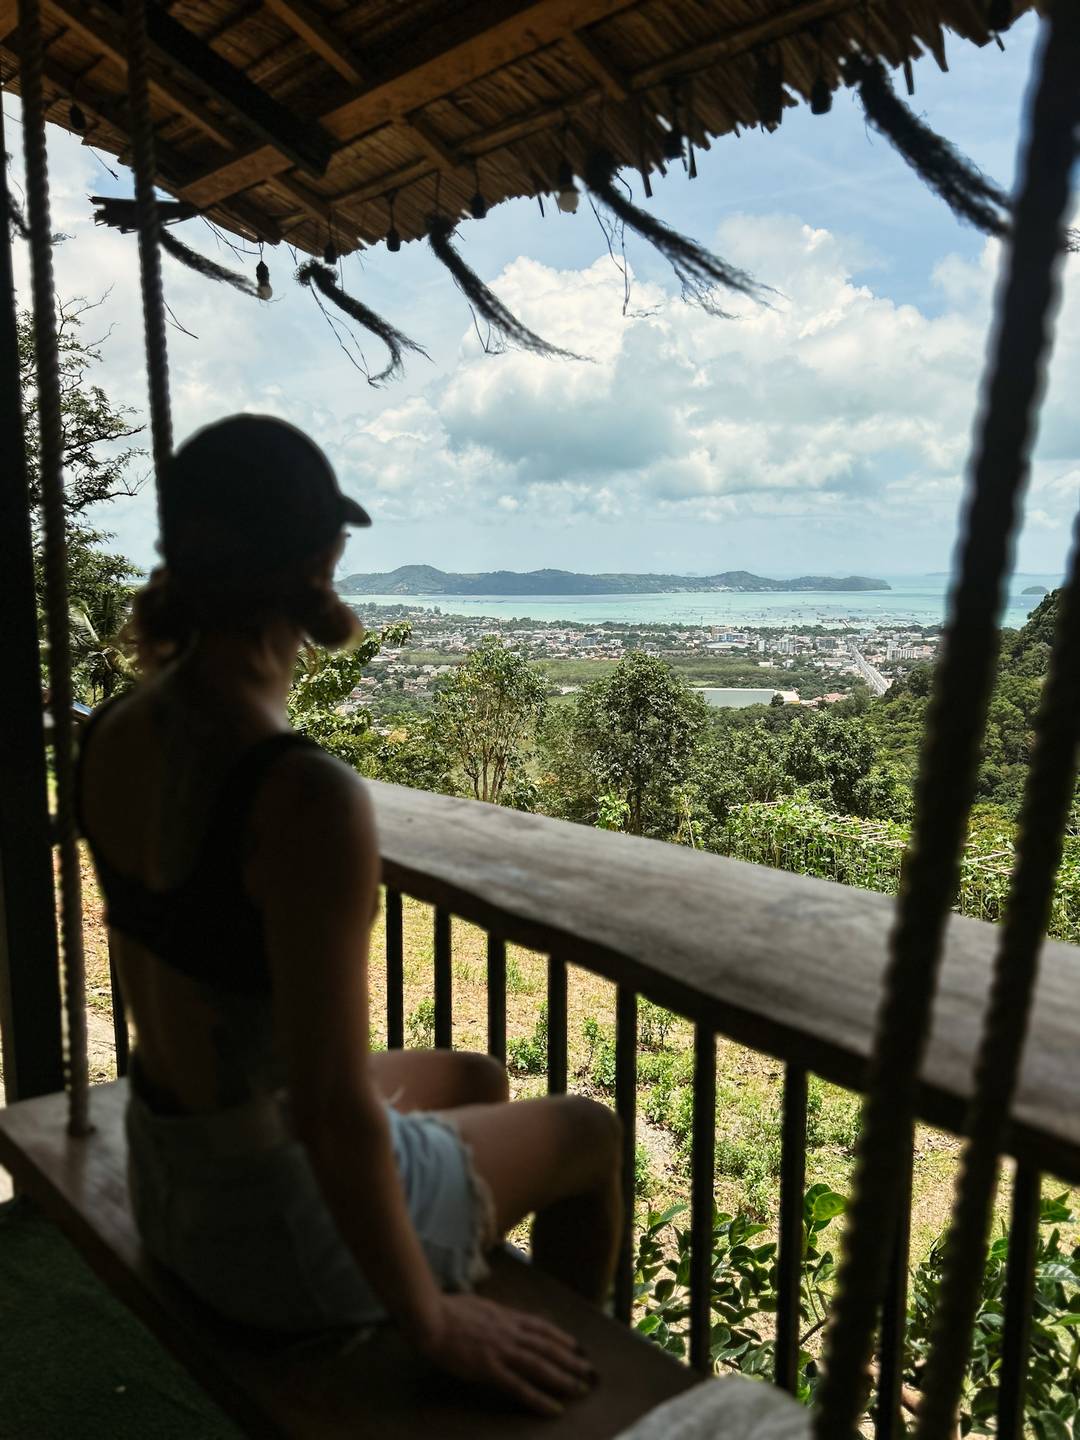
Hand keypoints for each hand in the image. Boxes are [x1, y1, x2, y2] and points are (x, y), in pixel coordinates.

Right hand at [415, 1293, 595, 1415]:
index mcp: (506, 1316)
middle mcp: (510, 1332)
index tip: (578, 1347)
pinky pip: (520, 1387)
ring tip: (581, 1390)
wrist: (431, 1318)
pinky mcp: (490, 1369)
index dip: (562, 1337)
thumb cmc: (447, 1310)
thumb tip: (499, 1317)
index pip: (542, 1327)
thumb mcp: (478, 1305)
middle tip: (590, 1373)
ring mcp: (502, 1350)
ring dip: (564, 1379)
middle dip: (572, 1360)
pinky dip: (540, 1398)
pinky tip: (554, 1409)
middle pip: (548, 1347)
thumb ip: (493, 1314)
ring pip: (541, 1366)